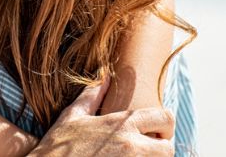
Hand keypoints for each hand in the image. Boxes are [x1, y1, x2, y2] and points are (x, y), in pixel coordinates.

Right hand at [29, 76, 174, 156]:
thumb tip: (103, 76)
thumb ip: (92, 95)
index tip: (154, 133)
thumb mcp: (73, 116)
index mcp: (122, 124)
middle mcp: (131, 145)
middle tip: (146, 150)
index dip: (164, 126)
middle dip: (160, 149)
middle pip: (168, 149)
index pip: (165, 118)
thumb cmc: (58, 145)